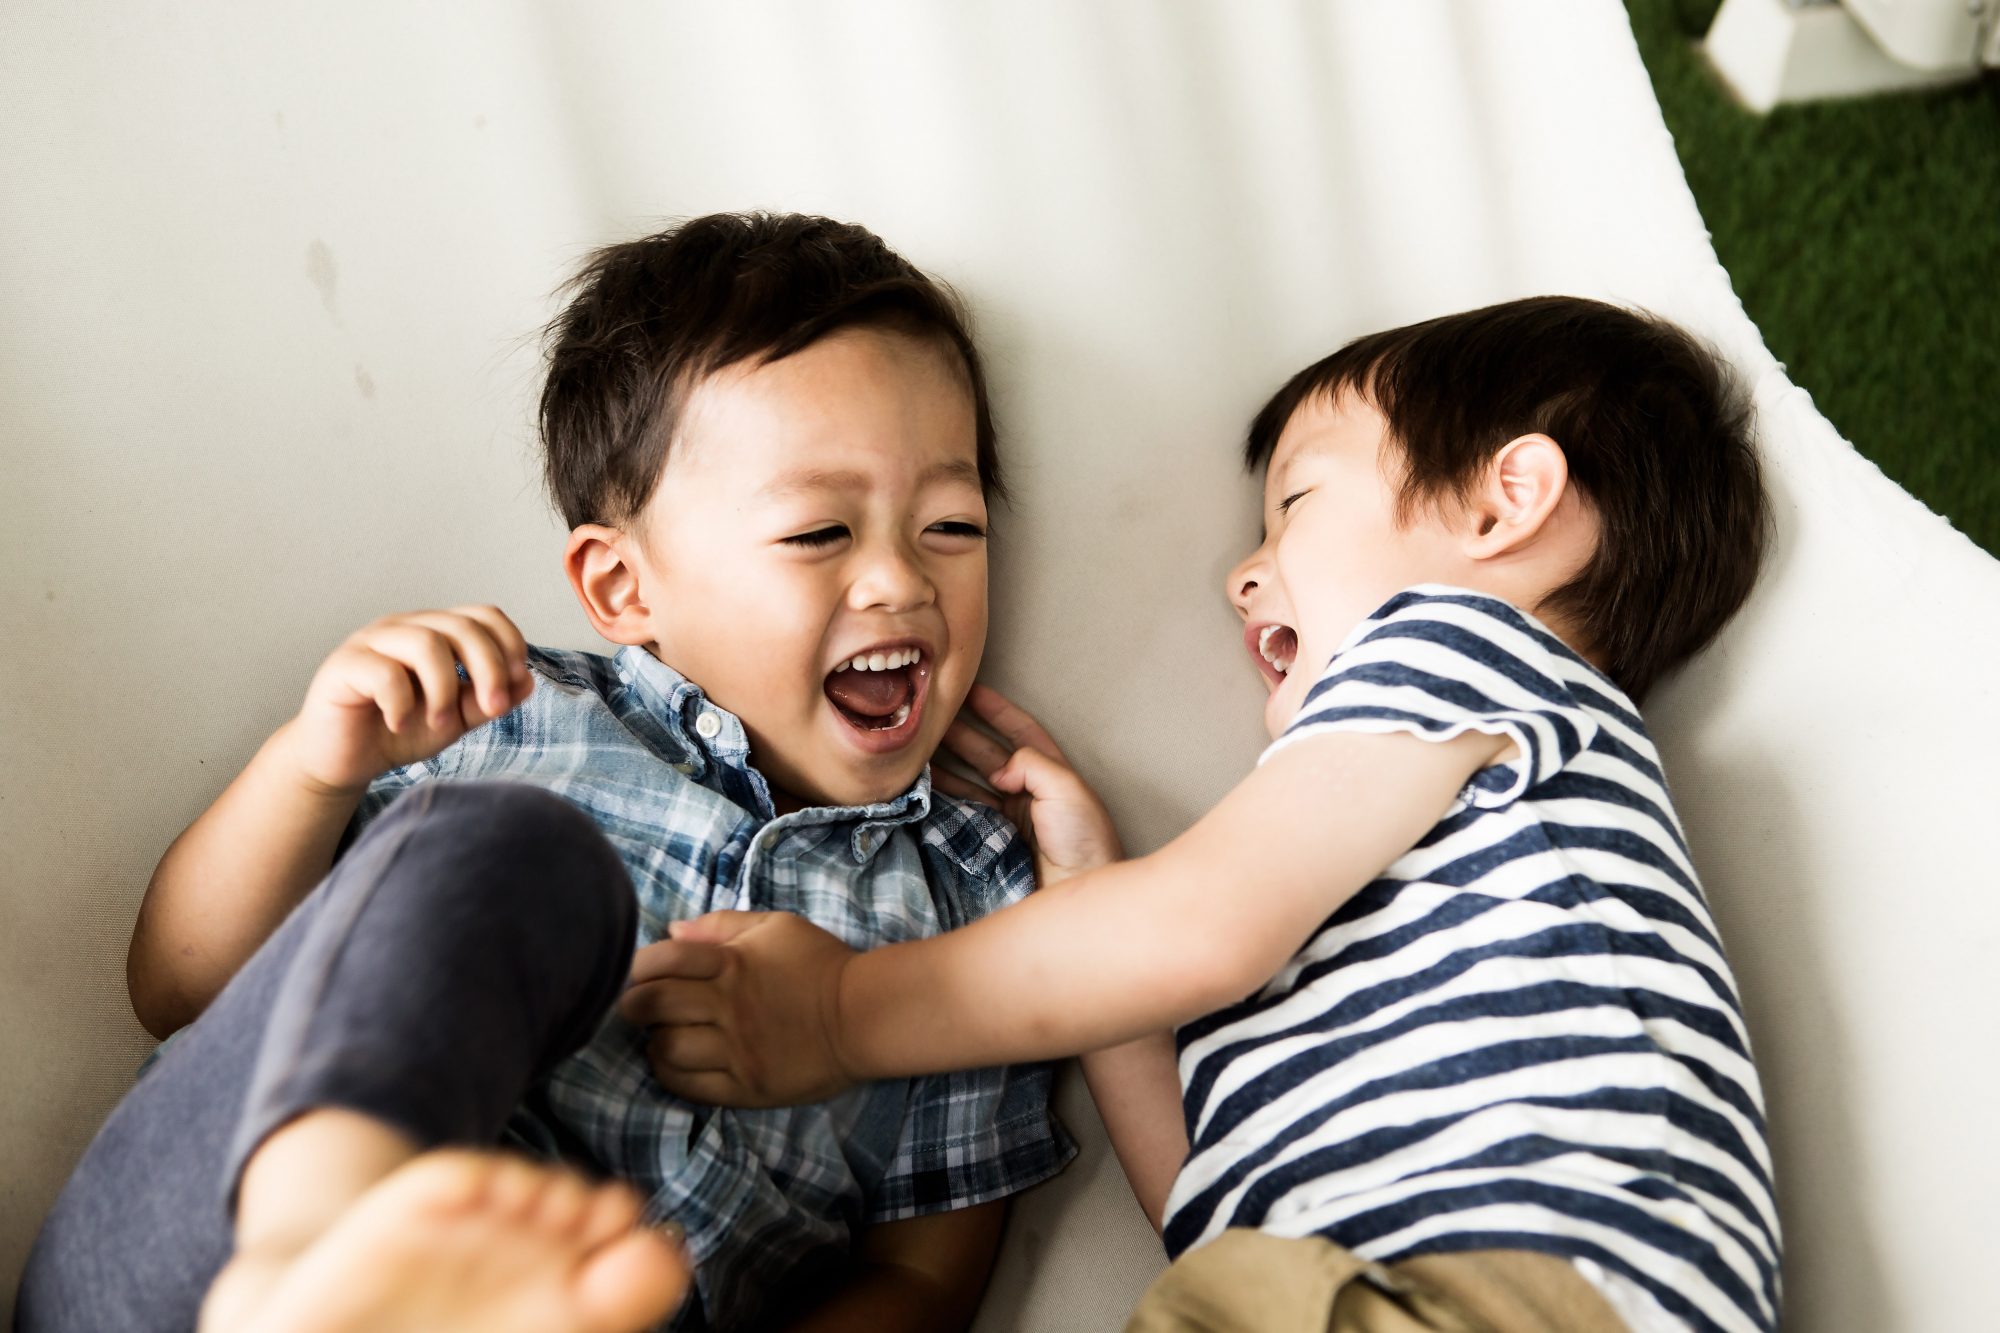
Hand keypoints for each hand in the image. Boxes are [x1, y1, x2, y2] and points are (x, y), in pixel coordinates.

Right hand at [281, 606, 534, 794]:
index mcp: (436, 633)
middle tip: (492, 709)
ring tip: (441, 724)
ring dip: (444, 690)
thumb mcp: (456, 719)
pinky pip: (384, 672)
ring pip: (426, 643)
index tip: (515, 680)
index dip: (508, 643)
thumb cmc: (399, 732)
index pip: (483, 615)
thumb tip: (527, 681)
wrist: (344, 761)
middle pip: (461, 626)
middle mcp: (405, 628)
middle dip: (488, 669)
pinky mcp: (344, 665)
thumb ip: (488, 701)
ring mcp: (372, 642)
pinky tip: (398, 724)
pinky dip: (402, 703)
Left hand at [618, 911, 858, 1107]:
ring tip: (662, 1034)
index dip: (639, 966)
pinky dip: (670, 1072)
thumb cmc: (820, 964)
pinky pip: (688, 1086)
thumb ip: (721, 925)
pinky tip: (674, 1060)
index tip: (638, 973)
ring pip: (665, 1048)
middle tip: (638, 1006)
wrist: (864, 1015)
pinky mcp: (746, 1086)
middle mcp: (729, 1006)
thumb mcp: (776, 927)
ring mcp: (736, 1050)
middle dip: (634, 1004)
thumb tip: (671, 930)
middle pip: (652, 1005)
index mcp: (732, 963)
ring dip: (654, 1041)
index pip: (662, 960)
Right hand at [935, 683, 1122, 886]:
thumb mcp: (1067, 790)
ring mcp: (1007, 820)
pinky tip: (922, 791)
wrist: (1075, 894)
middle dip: (959, 735)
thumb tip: (1000, 768)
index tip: (971, 690)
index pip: (1022, 733)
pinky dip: (941, 803)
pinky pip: (960, 817)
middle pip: (987, 755)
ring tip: (916, 752)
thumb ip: (1032, 764)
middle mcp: (1028, 794)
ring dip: (944, 767)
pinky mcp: (990, 846)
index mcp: (1052, 775)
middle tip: (929, 720)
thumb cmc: (1084, 842)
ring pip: (969, 784)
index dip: (998, 711)